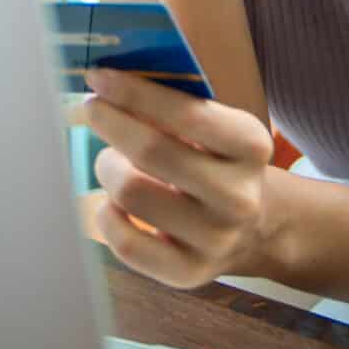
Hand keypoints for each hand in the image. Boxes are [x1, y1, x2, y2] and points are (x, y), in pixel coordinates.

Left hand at [79, 68, 276, 288]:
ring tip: (112, 162)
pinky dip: (106, 214)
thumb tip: (108, 80)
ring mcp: (216, 239)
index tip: (99, 76)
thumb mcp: (216, 125)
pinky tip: (113, 202)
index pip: (187, 113)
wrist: (256, 227)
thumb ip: (174, 101)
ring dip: (107, 167)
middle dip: (110, 122)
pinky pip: (124, 242)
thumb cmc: (217, 161)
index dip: (135, 93)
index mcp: (251, 146)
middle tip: (93, 109)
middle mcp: (239, 196)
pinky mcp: (189, 272)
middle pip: (151, 151)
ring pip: (130, 193)